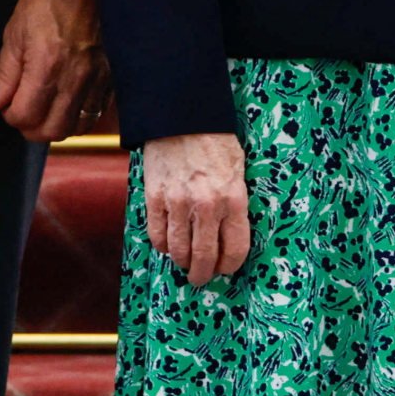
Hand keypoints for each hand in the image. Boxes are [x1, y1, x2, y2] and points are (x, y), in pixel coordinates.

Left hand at [0, 0, 106, 142]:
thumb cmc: (50, 0)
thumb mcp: (16, 32)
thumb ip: (4, 75)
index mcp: (46, 65)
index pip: (24, 116)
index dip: (9, 115)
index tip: (7, 104)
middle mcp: (74, 78)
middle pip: (51, 131)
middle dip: (31, 128)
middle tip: (24, 110)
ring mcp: (97, 80)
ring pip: (76, 128)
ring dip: (56, 125)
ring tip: (46, 108)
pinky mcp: (111, 78)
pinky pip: (96, 114)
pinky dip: (78, 117)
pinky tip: (67, 102)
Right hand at [142, 130, 251, 284]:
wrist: (182, 117)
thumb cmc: (215, 141)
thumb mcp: (239, 169)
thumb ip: (236, 201)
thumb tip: (231, 232)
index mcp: (233, 198)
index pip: (235, 248)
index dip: (230, 265)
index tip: (226, 269)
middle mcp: (206, 205)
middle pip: (205, 257)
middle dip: (204, 274)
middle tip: (202, 278)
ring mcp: (178, 203)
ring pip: (179, 251)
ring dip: (183, 263)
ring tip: (185, 263)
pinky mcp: (155, 198)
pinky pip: (157, 235)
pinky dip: (163, 246)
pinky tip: (168, 245)